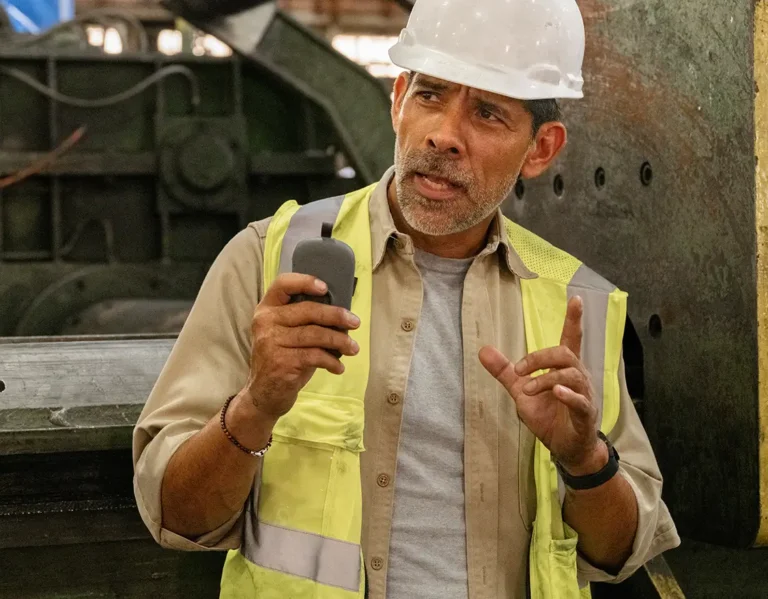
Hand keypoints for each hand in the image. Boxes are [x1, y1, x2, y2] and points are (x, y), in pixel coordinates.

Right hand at [243, 273, 360, 420]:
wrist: (264, 394)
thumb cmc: (282, 360)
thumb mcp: (287, 335)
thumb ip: (304, 321)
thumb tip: (341, 314)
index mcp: (266, 310)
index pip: (282, 285)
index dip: (305, 281)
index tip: (326, 287)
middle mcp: (265, 322)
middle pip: (308, 310)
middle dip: (336, 316)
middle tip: (355, 322)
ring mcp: (271, 342)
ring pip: (315, 334)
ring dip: (340, 341)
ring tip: (353, 348)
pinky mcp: (280, 362)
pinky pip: (315, 356)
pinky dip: (332, 361)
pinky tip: (339, 367)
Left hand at [479, 296, 604, 473]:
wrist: (565, 448)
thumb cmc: (549, 416)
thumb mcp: (521, 392)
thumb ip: (505, 371)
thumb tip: (483, 349)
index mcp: (564, 369)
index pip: (571, 339)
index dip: (573, 320)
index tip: (576, 299)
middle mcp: (578, 377)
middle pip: (565, 353)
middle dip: (539, 357)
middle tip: (519, 370)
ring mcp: (584, 395)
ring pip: (571, 374)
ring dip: (545, 378)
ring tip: (527, 388)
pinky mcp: (585, 413)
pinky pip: (580, 400)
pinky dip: (567, 395)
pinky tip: (555, 392)